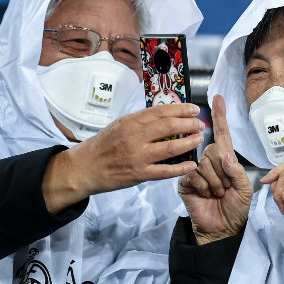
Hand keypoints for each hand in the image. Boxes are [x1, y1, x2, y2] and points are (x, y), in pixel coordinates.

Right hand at [42, 103, 203, 213]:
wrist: (84, 168)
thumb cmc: (102, 146)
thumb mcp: (119, 126)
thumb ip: (140, 121)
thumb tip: (164, 115)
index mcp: (130, 122)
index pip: (161, 111)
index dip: (181, 109)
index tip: (194, 109)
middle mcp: (135, 137)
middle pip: (170, 126)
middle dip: (189, 124)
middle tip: (199, 125)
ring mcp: (138, 157)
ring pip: (171, 147)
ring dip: (189, 142)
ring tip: (199, 139)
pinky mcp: (139, 174)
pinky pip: (165, 171)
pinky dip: (181, 168)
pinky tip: (192, 164)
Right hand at [177, 95, 253, 243]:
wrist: (221, 228)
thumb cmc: (236, 208)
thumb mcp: (245, 188)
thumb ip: (237, 170)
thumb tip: (224, 157)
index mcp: (226, 160)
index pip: (222, 134)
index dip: (220, 117)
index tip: (217, 98)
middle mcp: (209, 162)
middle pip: (212, 151)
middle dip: (222, 172)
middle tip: (225, 189)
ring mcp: (195, 172)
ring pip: (203, 165)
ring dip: (214, 183)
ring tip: (217, 194)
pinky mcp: (185, 182)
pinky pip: (192, 175)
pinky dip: (203, 187)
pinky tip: (205, 195)